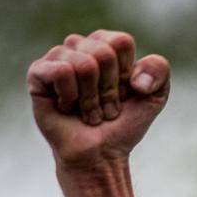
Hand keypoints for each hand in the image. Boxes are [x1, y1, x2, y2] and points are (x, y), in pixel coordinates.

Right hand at [27, 30, 170, 170]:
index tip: (124, 94)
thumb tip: (135, 77)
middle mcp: (80, 46)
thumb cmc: (123, 125)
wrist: (101, 154)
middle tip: (104, 108)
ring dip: (91, 99)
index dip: (126, 74)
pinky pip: (61, 71)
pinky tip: (66, 107)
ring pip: (84, 64)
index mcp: (106, 45)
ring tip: (87, 112)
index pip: (121, 41)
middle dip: (110, 90)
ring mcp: (57, 57)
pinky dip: (71, 96)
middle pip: (103, 53)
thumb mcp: (154, 97)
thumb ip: (159, 70)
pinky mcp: (37, 73)